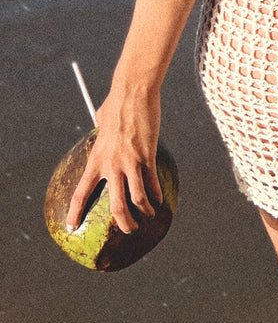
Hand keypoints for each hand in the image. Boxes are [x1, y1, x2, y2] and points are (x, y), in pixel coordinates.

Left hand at [66, 88, 162, 234]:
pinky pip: (152, 182)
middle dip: (123, 223)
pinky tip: (160, 200)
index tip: (73, 227)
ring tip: (149, 216)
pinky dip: (156, 195)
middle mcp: (111, 166)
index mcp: (95, 159)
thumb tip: (99, 121)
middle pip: (115, 206)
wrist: (133, 92)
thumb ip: (100, 127)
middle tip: (129, 229)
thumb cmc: (116, 102)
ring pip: (136, 200)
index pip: (81, 193)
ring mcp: (130, 162)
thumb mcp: (101, 119)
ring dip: (144, 213)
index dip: (75, 213)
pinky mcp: (147, 155)